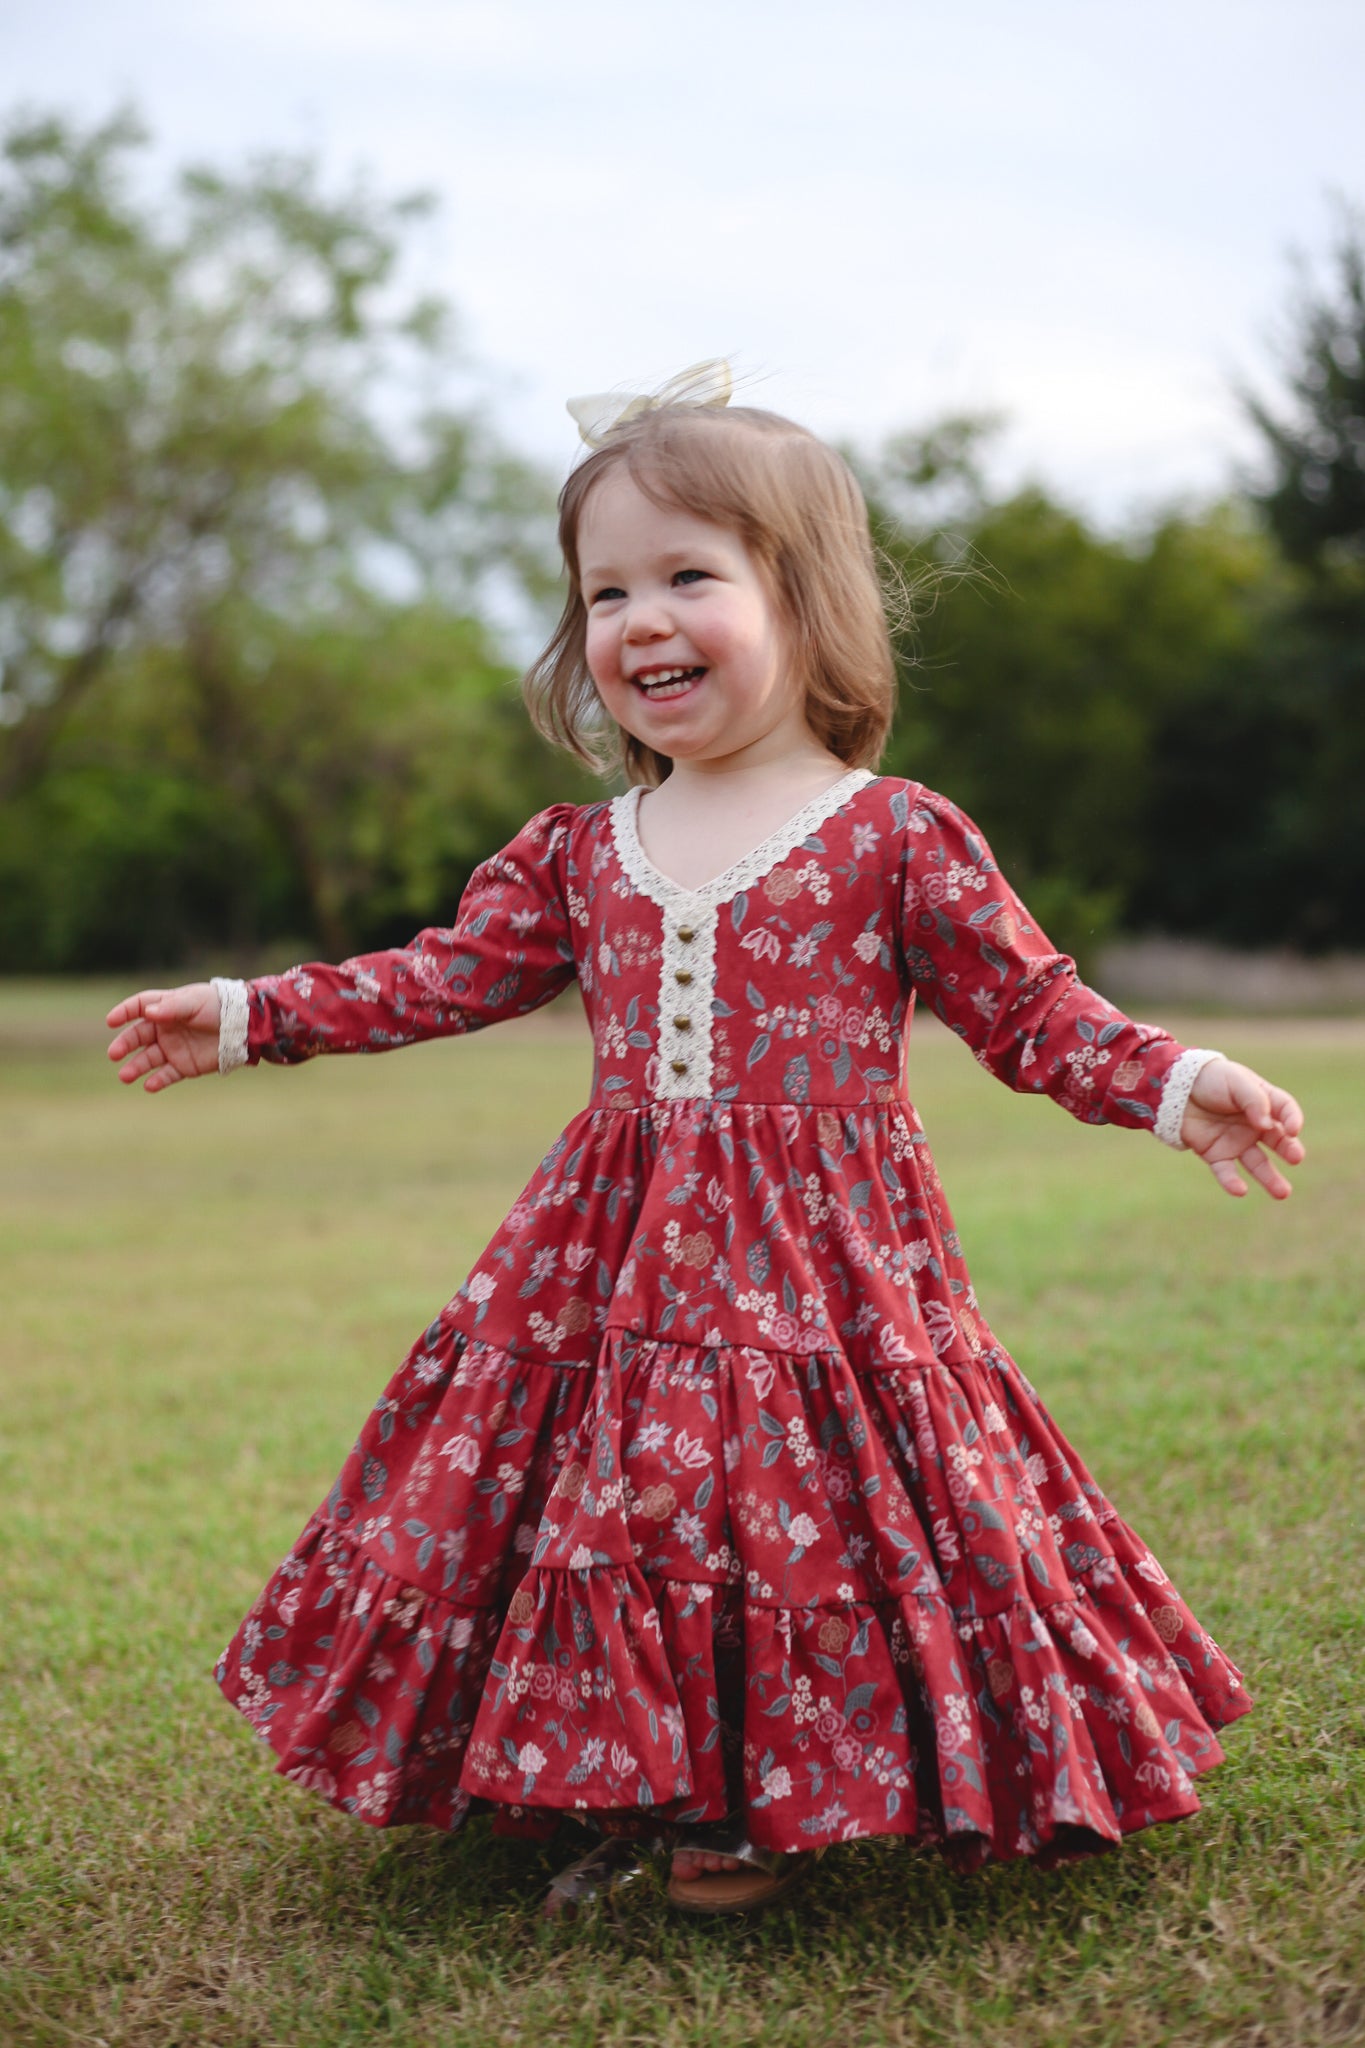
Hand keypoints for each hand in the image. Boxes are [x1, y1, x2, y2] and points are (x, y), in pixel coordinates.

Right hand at [106, 983, 221, 1092]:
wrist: (245, 1026)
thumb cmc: (219, 1007)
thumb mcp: (195, 1002)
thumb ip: (172, 1007)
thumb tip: (148, 1013)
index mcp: (167, 1008)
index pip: (139, 1007)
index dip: (124, 1012)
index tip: (111, 1021)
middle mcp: (166, 1029)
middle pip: (138, 1036)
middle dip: (125, 1044)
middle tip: (114, 1054)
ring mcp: (174, 1048)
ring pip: (148, 1059)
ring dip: (136, 1067)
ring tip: (125, 1076)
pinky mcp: (185, 1066)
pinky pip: (167, 1075)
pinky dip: (158, 1081)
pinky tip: (149, 1086)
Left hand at [1181, 1056, 1305, 1198]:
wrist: (1176, 1087)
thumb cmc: (1210, 1078)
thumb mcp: (1235, 1081)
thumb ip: (1254, 1100)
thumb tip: (1267, 1125)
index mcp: (1264, 1102)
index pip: (1285, 1111)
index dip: (1292, 1119)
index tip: (1292, 1129)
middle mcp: (1254, 1125)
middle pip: (1278, 1141)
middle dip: (1289, 1150)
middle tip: (1296, 1157)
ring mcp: (1236, 1141)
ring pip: (1258, 1164)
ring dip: (1270, 1178)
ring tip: (1282, 1193)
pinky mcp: (1216, 1154)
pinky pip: (1226, 1171)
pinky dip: (1232, 1182)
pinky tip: (1240, 1190)